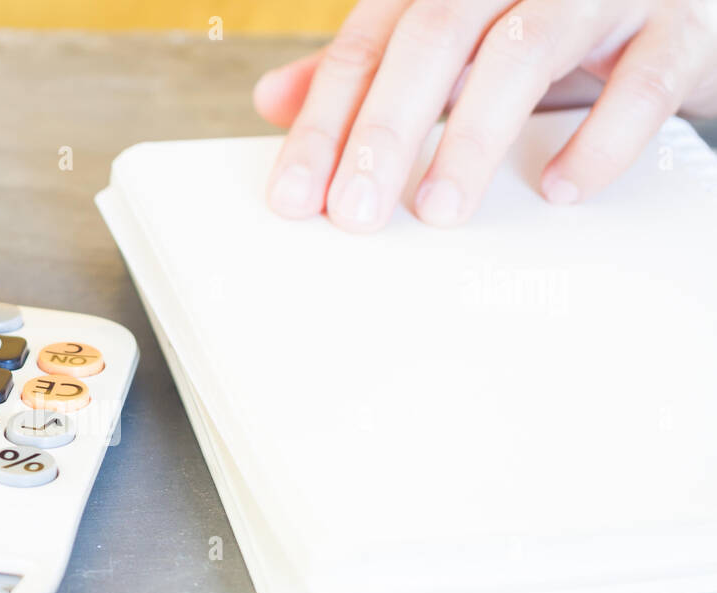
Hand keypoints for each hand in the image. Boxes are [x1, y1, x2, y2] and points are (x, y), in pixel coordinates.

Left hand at [253, 0, 716, 232]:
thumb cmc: (551, 30)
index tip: (296, 195)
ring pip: (525, 49)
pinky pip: (640, 81)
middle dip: (384, 129)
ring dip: (472, 135)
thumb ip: (370, 69)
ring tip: (439, 209)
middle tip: (354, 212)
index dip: (325, 121)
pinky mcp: (679, 27)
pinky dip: (597, 140)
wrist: (684, 9)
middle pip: (433, 34)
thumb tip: (275, 100)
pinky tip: (559, 188)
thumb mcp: (453, 49)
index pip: (369, 42)